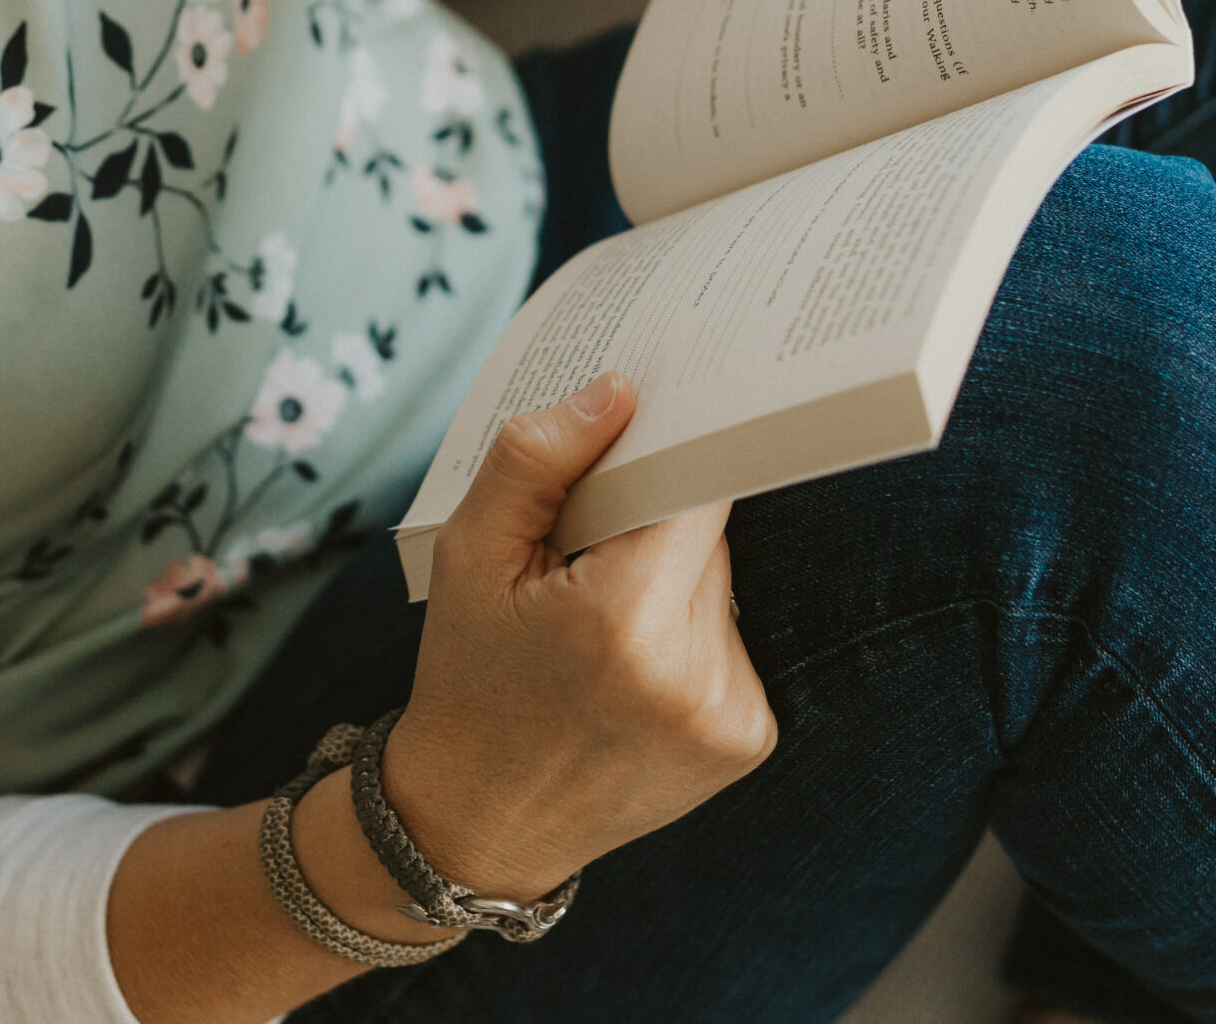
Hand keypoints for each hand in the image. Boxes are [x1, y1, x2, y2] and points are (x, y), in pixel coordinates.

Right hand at [380, 374, 775, 900]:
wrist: (478, 824)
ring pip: (720, 584)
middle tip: (582, 550)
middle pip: (706, 533)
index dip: (668, 450)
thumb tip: (618, 391)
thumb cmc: (467, 680)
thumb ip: (535, 461)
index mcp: (624, 618)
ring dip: (672, 579)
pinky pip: (730, 641)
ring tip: (597, 621)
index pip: (694, 484)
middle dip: (653, 523)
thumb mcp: (469, 556)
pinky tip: (629, 668)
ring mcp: (731, 714)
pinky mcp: (748, 739)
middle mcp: (694, 672)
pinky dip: (687, 636)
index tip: (640, 432)